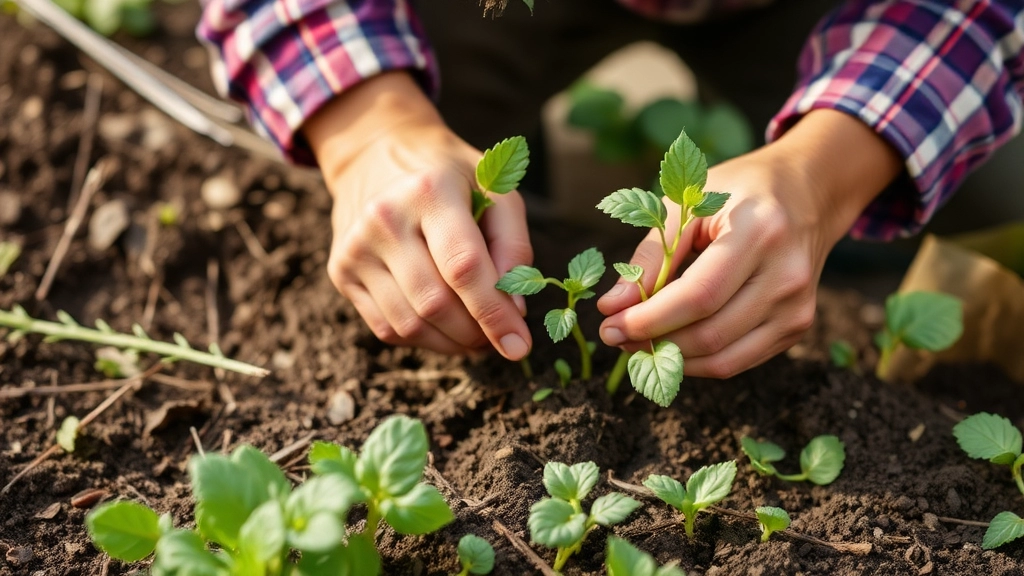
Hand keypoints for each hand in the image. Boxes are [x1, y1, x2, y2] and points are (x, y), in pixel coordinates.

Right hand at [304, 72, 532, 358]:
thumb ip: (513, 246)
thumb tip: (514, 310)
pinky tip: (444, 327)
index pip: (463, 267)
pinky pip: (386, 328)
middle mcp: (384, 218)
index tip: (519, 346)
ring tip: (476, 335)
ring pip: (410, 324)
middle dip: (476, 333)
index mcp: (429, 191)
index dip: (494, 313)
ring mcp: (356, 248)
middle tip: (500, 338)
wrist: (376, 152)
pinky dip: (423, 339)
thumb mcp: (494, 188)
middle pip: (435, 303)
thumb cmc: (448, 175)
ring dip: (452, 343)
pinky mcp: (341, 271)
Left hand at [597, 110, 901, 377]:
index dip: (650, 319)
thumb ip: (650, 254)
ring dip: (672, 360)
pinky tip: (670, 345)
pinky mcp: (797, 326)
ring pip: (724, 359)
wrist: (808, 192)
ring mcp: (797, 307)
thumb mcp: (688, 203)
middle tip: (614, 336)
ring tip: (637, 343)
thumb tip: (611, 307)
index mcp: (760, 232)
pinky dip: (697, 362)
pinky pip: (738, 361)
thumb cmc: (739, 191)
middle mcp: (786, 275)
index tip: (609, 326)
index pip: (699, 296)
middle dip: (653, 342)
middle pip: (710, 333)